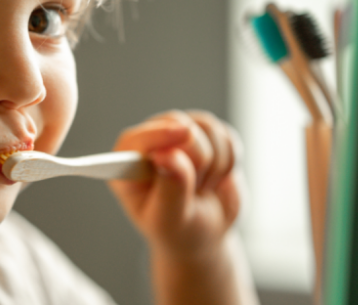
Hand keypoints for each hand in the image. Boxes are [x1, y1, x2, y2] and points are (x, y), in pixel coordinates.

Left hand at [108, 110, 243, 257]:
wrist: (204, 232)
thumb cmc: (178, 229)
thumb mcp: (170, 220)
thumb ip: (169, 188)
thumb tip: (166, 154)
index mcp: (127, 165)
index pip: (137, 139)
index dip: (159, 134)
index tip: (184, 134)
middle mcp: (148, 142)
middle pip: (178, 126)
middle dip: (198, 160)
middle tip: (194, 189)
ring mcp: (176, 134)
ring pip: (206, 128)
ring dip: (214, 164)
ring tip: (201, 186)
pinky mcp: (203, 133)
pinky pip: (225, 136)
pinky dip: (230, 160)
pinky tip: (216, 177)